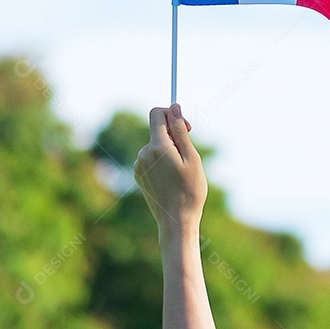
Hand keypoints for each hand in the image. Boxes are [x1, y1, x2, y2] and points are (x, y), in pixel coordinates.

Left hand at [134, 104, 206, 236]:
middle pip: (157, 129)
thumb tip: (174, 107)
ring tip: (180, 171)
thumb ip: (180, 130)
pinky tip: (171, 178)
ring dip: (169, 150)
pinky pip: (151, 157)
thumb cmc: (190, 190)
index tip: (186, 127)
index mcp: (157, 147)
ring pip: (155, 144)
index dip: (172, 114)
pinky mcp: (138, 175)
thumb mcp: (191, 157)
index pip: (157, 114)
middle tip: (188, 155)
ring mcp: (139, 165)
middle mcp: (143, 154)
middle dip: (173, 135)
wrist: (176, 221)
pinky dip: (162, 160)